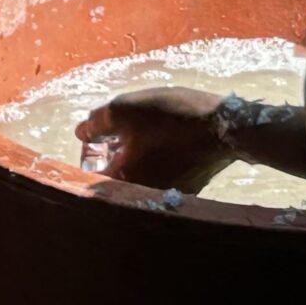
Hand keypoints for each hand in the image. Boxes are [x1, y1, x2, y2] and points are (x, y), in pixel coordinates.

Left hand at [77, 87, 233, 193]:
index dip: (87, 159)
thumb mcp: (125, 109)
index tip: (92, 143)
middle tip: (113, 136)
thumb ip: (97, 122)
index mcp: (124, 181)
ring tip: (137, 134)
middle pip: (115, 180)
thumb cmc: (169, 116)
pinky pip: (159, 176)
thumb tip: (81, 133)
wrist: (224, 126)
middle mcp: (144, 195)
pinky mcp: (187, 188)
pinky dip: (154, 162)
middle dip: (110, 158)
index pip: (92, 180)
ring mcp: (168, 194)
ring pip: (138, 177)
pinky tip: (160, 142)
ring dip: (133, 159)